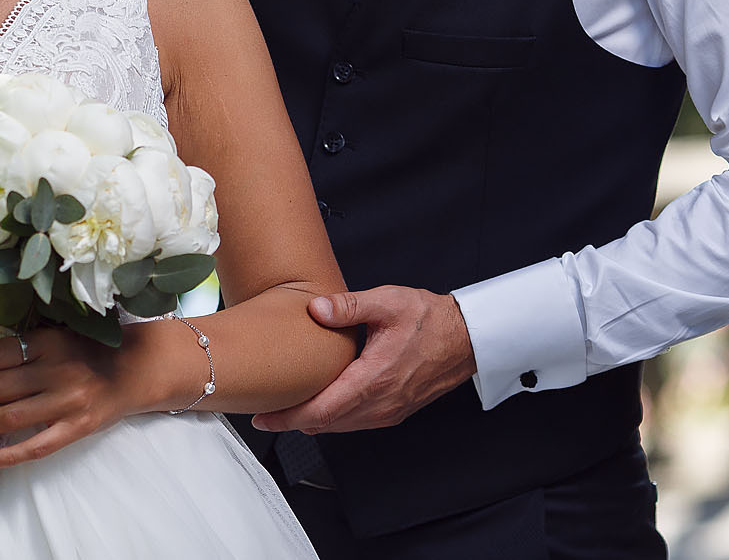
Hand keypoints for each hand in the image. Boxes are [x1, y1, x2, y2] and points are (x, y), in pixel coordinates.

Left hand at [0, 328, 130, 469]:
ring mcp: (67, 402)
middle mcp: (57, 371)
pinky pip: (36, 447)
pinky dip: (6, 456)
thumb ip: (27, 347)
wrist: (135, 370)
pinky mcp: (76, 428)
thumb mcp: (58, 335)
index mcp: (49, 342)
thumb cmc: (89, 351)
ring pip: (9, 418)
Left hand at [249, 286, 475, 434]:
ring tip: (284, 411)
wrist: (466, 338)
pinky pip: (356, 422)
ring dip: (312, 422)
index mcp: (374, 379)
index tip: (263, 418)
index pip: (322, 410)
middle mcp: (381, 403)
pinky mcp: (394, 410)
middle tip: (262, 415)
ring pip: (341, 426)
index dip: (289, 418)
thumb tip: (316, 309)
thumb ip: (349, 306)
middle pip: (326, 424)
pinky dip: (332, 419)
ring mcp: (389, 410)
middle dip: (292, 422)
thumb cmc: (429, 319)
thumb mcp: (387, 302)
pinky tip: (319, 407)